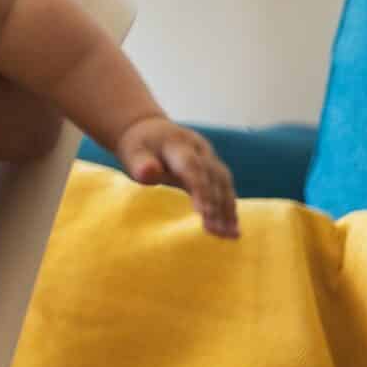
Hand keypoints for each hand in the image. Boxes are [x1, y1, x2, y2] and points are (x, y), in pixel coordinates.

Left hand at [115, 115, 240, 238]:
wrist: (149, 131)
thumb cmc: (139, 147)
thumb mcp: (133, 153)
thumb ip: (141, 164)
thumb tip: (149, 173)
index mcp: (178, 144)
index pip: (192, 167)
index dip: (200, 189)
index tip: (203, 214)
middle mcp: (200, 150)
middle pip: (212, 177)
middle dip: (216, 205)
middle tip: (216, 232)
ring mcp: (210, 159)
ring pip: (224, 184)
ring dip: (228, 210)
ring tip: (230, 235)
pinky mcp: (214, 170)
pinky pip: (225, 189)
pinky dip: (229, 209)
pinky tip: (232, 230)